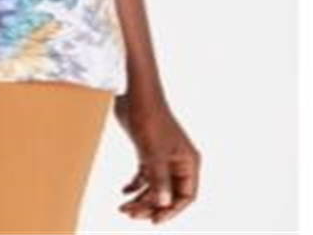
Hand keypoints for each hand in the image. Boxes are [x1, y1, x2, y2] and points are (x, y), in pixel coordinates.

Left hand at [113, 96, 200, 223]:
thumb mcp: (153, 151)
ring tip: (124, 208)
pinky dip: (135, 184)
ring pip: (155, 185)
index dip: (172, 211)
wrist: (134, 93)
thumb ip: (159, 179)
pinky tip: (124, 191)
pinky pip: (145, 175)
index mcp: (188, 162)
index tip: (154, 220)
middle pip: (168, 193)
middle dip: (151, 206)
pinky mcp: (148, 150)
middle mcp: (178, 161)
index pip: (186, 196)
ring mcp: (163, 156)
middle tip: (131, 214)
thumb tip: (162, 204)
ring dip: (141, 198)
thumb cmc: (149, 117)